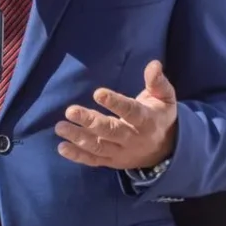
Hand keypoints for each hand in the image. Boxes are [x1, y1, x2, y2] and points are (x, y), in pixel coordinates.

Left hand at [57, 60, 179, 170]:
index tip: (98, 93)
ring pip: (98, 146)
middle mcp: (133, 139)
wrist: (165, 150)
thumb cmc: (159, 116)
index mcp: (147, 121)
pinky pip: (93, 160)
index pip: (131, 112)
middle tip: (70, 111)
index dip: (115, 103)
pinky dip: (78, 156)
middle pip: (110, 131)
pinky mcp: (111, 161)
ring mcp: (121, 152)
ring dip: (78, 138)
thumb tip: (154, 64)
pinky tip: (62, 148)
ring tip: (60, 127)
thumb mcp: (165, 98)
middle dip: (90, 122)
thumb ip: (158, 82)